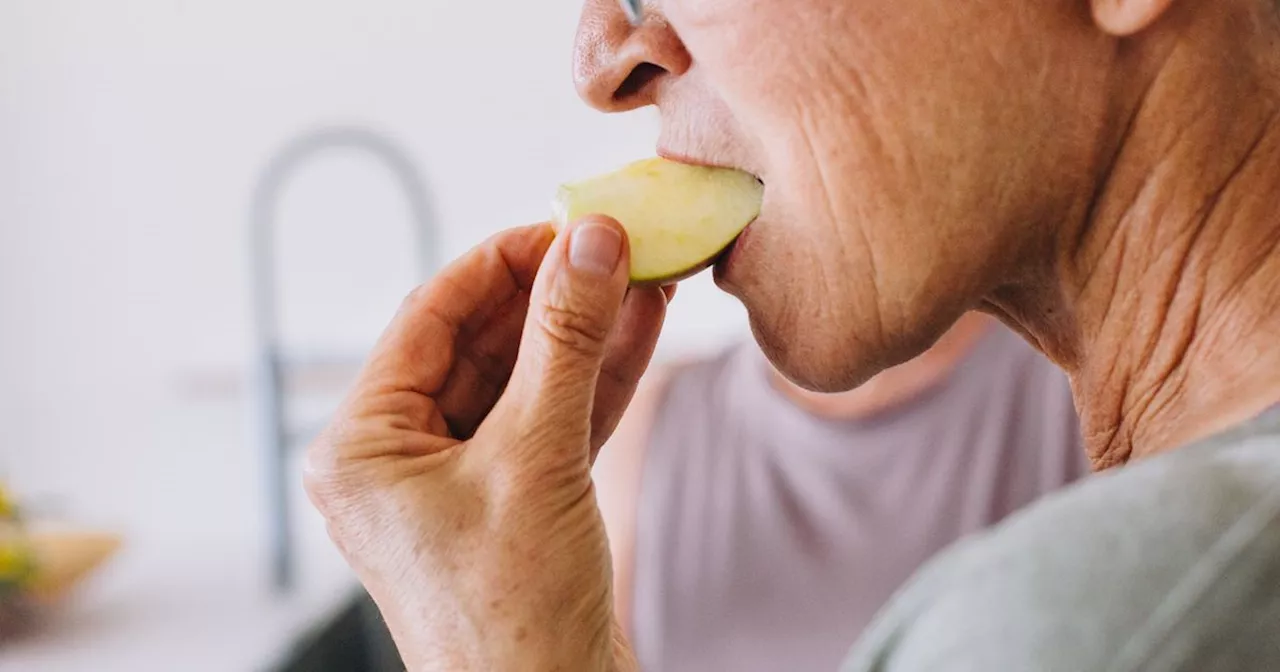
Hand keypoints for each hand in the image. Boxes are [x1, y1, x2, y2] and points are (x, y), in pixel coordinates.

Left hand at [304, 217, 668, 670]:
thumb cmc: (512, 616)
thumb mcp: (536, 458)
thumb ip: (565, 342)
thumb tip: (592, 245)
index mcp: (364, 446)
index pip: (429, 317)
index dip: (500, 261)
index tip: (566, 222)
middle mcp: (401, 458)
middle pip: (481, 343)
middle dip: (552, 294)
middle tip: (615, 244)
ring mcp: (460, 481)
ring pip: (525, 380)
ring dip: (585, 330)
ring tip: (642, 272)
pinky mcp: (513, 502)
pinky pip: (552, 420)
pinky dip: (597, 379)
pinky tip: (642, 326)